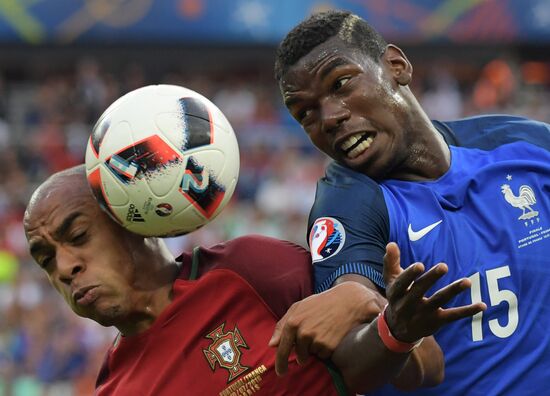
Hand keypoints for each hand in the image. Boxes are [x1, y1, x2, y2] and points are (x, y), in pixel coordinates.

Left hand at [269, 281, 383, 375]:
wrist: (347, 302)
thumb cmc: (321, 303)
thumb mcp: (299, 307)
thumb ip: (282, 325)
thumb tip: (272, 344)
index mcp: (292, 322)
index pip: (282, 349)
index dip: (281, 363)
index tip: (281, 372)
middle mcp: (302, 332)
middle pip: (299, 355)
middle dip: (303, 354)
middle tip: (311, 345)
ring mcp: (316, 340)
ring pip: (312, 355)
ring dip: (315, 349)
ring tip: (323, 332)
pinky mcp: (329, 346)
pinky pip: (324, 356)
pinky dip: (326, 350)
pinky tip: (331, 335)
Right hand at [383, 242, 485, 342]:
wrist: (398, 329)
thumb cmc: (397, 296)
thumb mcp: (391, 280)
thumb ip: (390, 261)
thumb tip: (391, 243)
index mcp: (395, 293)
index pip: (401, 284)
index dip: (410, 275)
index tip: (420, 265)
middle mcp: (407, 305)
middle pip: (420, 291)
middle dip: (431, 279)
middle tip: (444, 266)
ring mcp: (423, 314)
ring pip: (439, 301)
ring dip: (453, 291)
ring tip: (467, 282)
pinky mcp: (436, 321)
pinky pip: (453, 316)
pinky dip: (467, 311)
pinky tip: (482, 305)